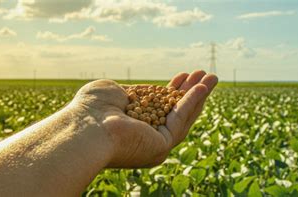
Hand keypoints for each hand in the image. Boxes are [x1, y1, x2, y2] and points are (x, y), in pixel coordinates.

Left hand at [72, 70, 217, 167]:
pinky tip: (202, 88)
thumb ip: (129, 94)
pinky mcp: (161, 146)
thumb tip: (133, 95)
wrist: (86, 126)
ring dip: (198, 96)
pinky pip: (180, 122)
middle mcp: (144, 136)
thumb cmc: (91, 108)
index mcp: (132, 123)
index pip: (157, 107)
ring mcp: (153, 143)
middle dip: (190, 92)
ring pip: (182, 117)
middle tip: (204, 75)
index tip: (182, 76)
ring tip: (211, 78)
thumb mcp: (112, 93)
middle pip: (174, 112)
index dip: (172, 91)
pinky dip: (192, 104)